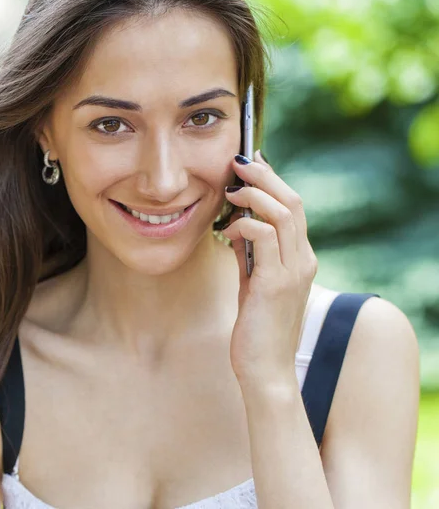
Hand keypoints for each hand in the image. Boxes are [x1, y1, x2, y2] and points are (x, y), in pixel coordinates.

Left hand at [222, 150, 317, 389]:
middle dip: (264, 176)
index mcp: (300, 259)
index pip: (292, 208)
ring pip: (283, 214)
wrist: (265, 370)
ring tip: (231, 190)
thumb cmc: (257, 326)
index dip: (273, 181)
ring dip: (254, 195)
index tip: (251, 162)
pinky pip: (265, 239)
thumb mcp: (254, 282)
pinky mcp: (275, 284)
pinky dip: (245, 225)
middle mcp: (303, 261)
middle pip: (291, 202)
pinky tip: (227, 230)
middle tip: (239, 161)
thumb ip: (251, 254)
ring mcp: (293, 272)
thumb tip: (238, 225)